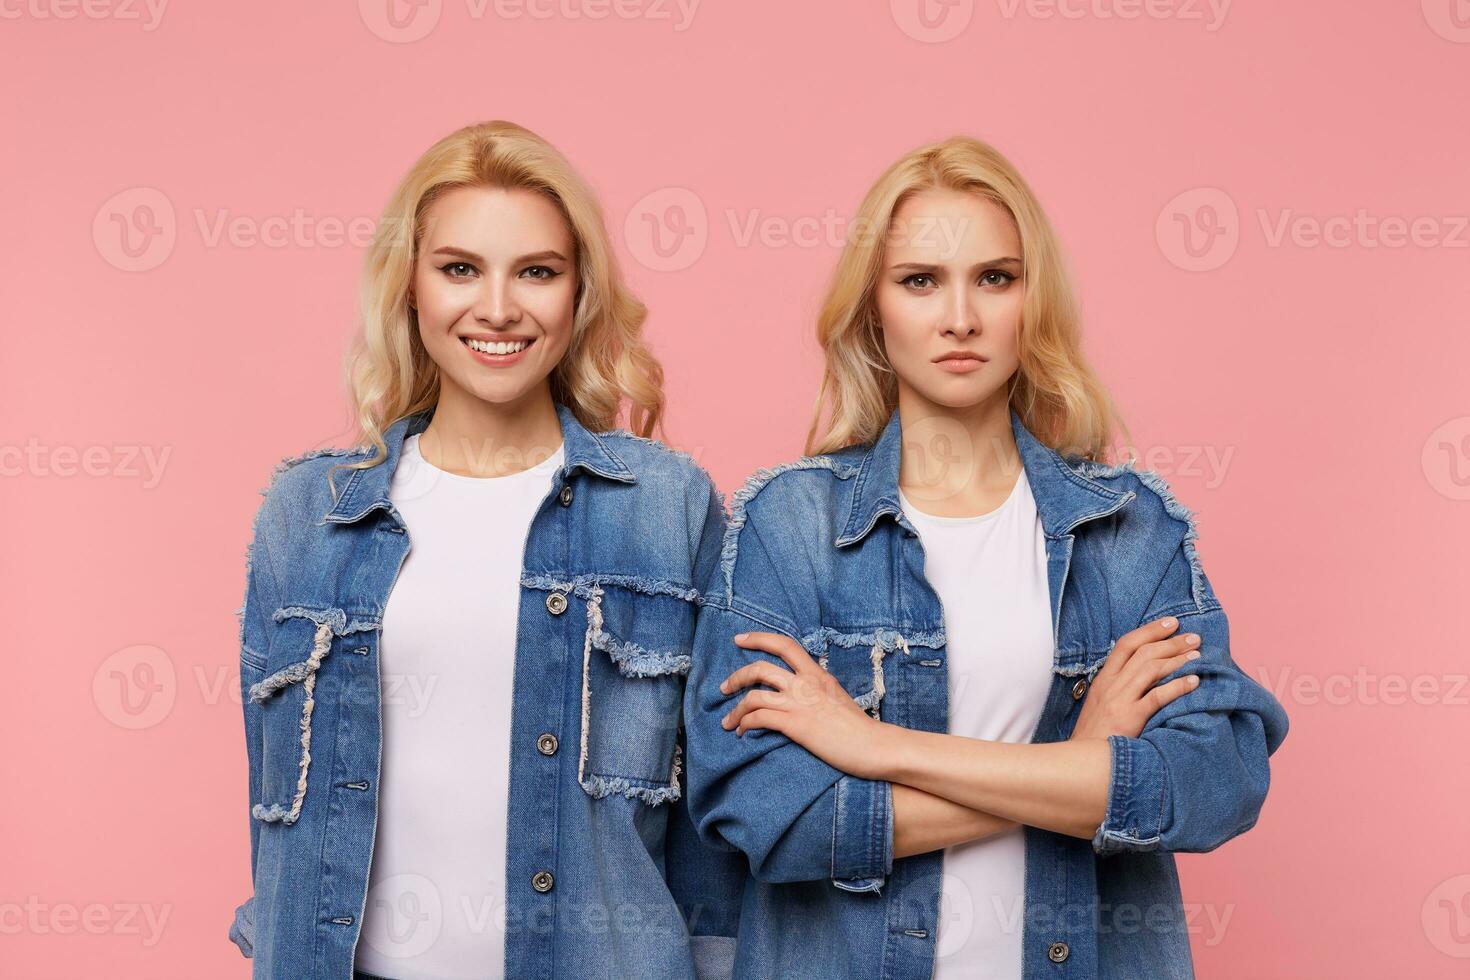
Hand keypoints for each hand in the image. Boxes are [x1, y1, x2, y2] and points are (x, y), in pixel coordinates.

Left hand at [719, 631, 890, 779]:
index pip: (785, 645)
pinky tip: (742, 732)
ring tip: (728, 721)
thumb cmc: (858, 727)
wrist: (873, 746)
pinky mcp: (795, 724)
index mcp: (817, 673)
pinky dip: (745, 724)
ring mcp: (799, 703)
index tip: (740, 639)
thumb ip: (817, 689)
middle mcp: (806, 683)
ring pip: (754, 696)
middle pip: (761, 668)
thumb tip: (801, 691)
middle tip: (723, 687)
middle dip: (736, 676)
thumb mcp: (836, 696)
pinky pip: (759, 718)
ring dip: (735, 709)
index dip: (759, 638)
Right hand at [1071, 616, 1201, 741]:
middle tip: (1194, 637)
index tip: (1171, 623)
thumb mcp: (1099, 704)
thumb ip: (1117, 687)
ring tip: (1198, 656)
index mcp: (1103, 679)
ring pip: (1151, 669)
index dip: (1150, 630)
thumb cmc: (1094, 736)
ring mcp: (1120, 700)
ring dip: (1177, 659)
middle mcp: (1111, 684)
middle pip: (1143, 652)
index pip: (1126, 644)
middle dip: (1171, 642)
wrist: (1082, 761)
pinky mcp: (1130, 718)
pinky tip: (1194, 682)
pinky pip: (1158, 696)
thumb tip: (1144, 674)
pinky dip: (1178, 686)